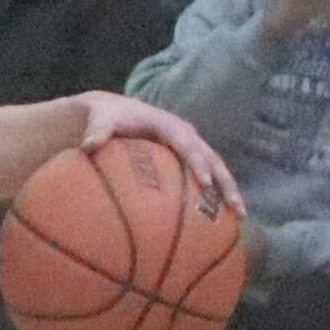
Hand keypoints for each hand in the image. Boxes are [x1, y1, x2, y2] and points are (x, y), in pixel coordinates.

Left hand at [74, 92, 243, 213]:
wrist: (112, 110)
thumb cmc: (106, 117)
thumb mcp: (100, 119)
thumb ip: (97, 131)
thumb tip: (89, 145)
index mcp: (168, 125)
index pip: (186, 144)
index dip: (197, 162)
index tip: (205, 183)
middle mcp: (185, 134)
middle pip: (211, 158)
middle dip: (224, 182)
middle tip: (235, 207)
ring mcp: (190, 146)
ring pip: (215, 168)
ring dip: (228, 190)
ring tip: (239, 216)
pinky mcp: (187, 158)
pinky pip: (205, 175)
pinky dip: (214, 193)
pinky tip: (219, 219)